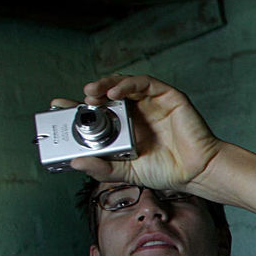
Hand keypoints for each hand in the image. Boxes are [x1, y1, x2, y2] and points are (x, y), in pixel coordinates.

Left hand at [51, 75, 222, 191]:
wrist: (196, 171)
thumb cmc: (168, 171)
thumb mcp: (127, 172)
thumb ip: (102, 168)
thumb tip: (76, 162)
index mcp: (126, 129)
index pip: (98, 114)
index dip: (78, 108)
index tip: (59, 106)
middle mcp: (137, 113)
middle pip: (107, 96)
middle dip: (89, 96)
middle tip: (75, 102)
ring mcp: (151, 103)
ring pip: (123, 85)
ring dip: (104, 85)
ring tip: (91, 94)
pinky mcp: (167, 96)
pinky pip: (144, 83)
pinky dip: (127, 84)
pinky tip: (114, 94)